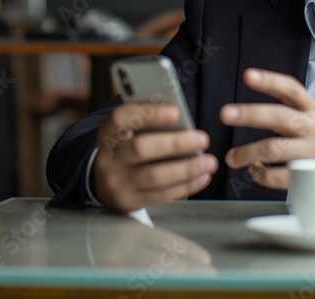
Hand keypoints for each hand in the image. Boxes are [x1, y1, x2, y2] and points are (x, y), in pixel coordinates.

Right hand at [92, 103, 216, 212]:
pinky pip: (161, 195)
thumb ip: (149, 122)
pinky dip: (185, 185)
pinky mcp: (130, 201)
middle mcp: (108, 158)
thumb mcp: (130, 131)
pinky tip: (201, 177)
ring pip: (154, 176)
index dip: (148, 114)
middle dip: (175, 144)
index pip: (122, 118)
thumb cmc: (127, 148)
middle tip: (202, 139)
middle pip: (141, 149)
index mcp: (108, 132)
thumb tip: (181, 119)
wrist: (105, 182)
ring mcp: (117, 183)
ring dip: (186, 169)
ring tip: (209, 162)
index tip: (176, 112)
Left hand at [220, 69, 314, 189]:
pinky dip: (262, 175)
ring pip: (275, 149)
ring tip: (232, 158)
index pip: (291, 89)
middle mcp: (311, 128)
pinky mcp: (309, 176)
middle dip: (250, 114)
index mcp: (311, 109)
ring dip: (248, 153)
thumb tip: (252, 88)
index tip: (248, 76)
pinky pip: (280, 176)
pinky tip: (254, 171)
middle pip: (279, 117)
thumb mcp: (313, 112)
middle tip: (226, 114)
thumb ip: (287, 103)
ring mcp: (310, 152)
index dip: (270, 81)